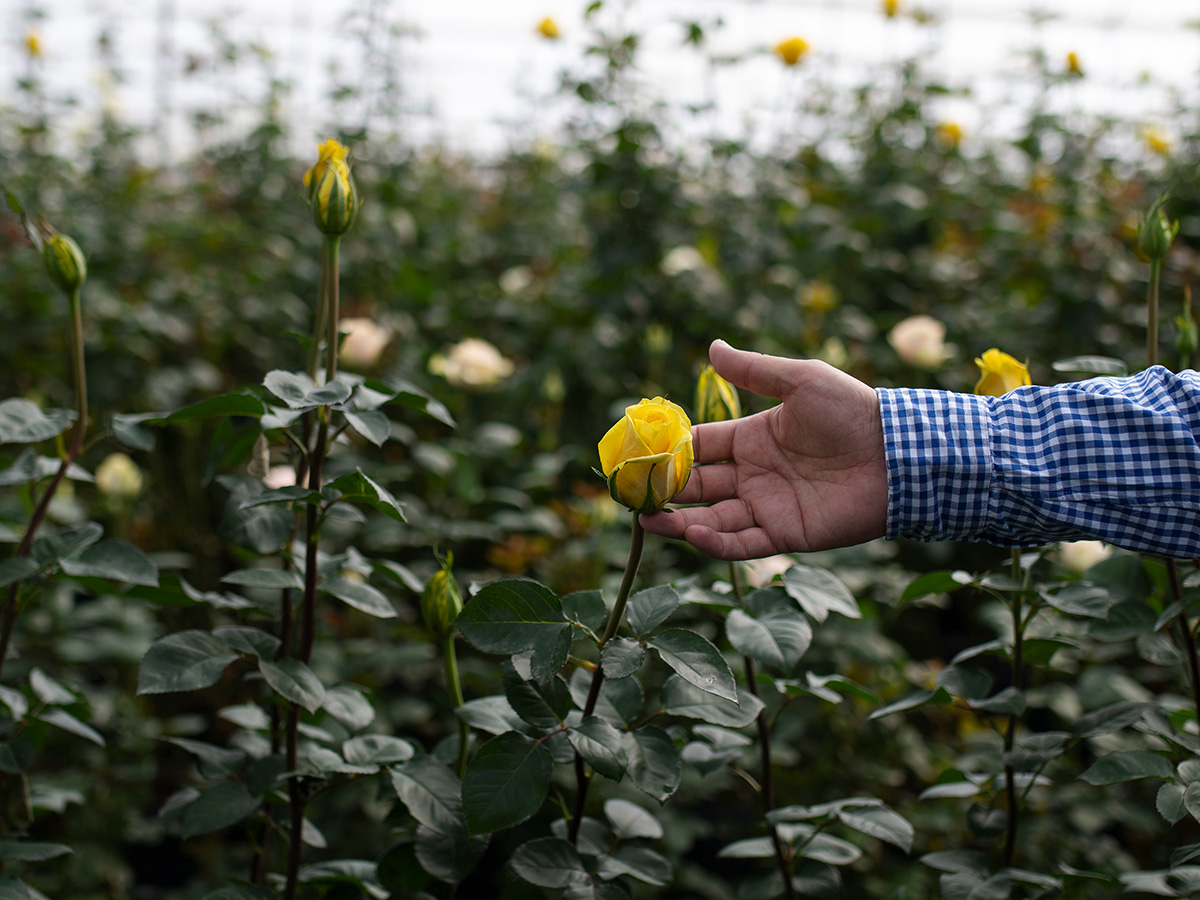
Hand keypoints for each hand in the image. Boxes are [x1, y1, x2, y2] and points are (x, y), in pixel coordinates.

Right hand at [640, 340, 887, 558]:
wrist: (898, 454)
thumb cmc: (852, 411)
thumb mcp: (800, 381)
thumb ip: (754, 371)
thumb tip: (713, 346)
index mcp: (752, 438)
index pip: (699, 447)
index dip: (669, 451)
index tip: (638, 454)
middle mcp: (753, 474)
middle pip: (697, 486)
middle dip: (665, 491)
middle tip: (632, 494)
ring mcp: (768, 506)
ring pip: (712, 519)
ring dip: (679, 522)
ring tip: (648, 521)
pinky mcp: (786, 534)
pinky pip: (742, 543)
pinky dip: (715, 543)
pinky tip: (692, 533)